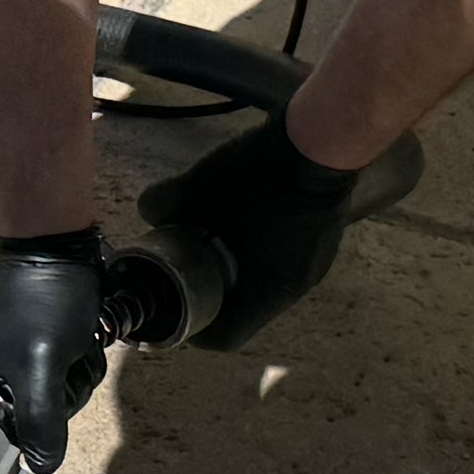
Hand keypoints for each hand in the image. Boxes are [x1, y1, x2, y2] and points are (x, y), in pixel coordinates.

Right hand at [0, 233, 109, 471]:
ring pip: (54, 406)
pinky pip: (62, 386)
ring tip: (71, 346)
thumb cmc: (41, 301)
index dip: (31, 429)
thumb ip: (41, 420)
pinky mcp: (34, 361)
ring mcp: (10, 372)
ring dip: (75, 380)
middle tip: (61, 362)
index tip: (47, 398)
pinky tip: (78, 343)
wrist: (58, 250)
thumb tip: (43, 466)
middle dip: (61, 396)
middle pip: (31, 425)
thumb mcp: (42, 364)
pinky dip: (78, 368)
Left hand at [131, 116, 403, 351]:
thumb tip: (147, 211)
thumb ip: (163, 203)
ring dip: (241, 268)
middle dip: (215, 292)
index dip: (197, 331)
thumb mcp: (198, 186)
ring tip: (216, 241)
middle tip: (189, 270)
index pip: (230, 336)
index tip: (177, 310)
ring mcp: (317, 260)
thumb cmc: (259, 175)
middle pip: (248, 307)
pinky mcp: (326, 235)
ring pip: (268, 279)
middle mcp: (298, 285)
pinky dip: (263, 246)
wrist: (322, 137)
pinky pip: (286, 254)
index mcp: (269, 291)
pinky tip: (249, 219)